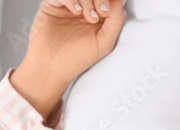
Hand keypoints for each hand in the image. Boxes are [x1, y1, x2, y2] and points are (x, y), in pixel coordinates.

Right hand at [9, 0, 125, 120]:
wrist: (53, 66)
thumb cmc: (78, 58)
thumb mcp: (105, 42)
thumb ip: (116, 21)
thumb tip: (120, 1)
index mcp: (99, 17)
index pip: (108, 1)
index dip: (109, 2)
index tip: (107, 12)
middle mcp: (84, 10)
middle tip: (102, 12)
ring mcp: (68, 6)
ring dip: (87, 0)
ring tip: (89, 17)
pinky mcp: (52, 5)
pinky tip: (75, 10)